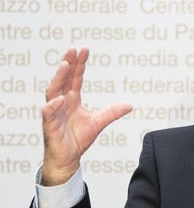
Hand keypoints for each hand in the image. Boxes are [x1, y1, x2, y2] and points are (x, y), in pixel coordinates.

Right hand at [41, 47, 132, 185]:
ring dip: (58, 78)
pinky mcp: (50, 125)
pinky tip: (59, 99)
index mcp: (72, 99)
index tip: (84, 49)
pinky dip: (53, 106)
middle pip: (62, 79)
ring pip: (53, 91)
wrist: (68, 158)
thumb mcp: (99, 122)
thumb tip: (130, 104)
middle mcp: (61, 102)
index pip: (75, 78)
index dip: (79, 64)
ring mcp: (54, 113)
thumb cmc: (78, 138)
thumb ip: (112, 112)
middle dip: (67, 63)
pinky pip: (49, 113)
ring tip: (65, 65)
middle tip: (72, 49)